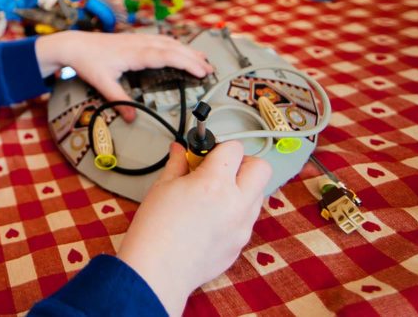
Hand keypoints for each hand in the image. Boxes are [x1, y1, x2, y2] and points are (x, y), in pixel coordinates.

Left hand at [34, 30, 213, 120]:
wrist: (74, 44)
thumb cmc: (88, 62)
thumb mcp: (102, 84)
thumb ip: (119, 101)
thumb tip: (133, 119)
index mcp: (134, 54)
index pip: (166, 56)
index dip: (186, 62)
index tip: (201, 70)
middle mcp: (139, 43)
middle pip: (172, 48)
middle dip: (193, 57)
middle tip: (210, 69)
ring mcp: (138, 39)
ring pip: (168, 41)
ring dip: (186, 50)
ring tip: (203, 59)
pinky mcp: (135, 39)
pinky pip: (161, 39)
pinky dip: (175, 45)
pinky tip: (181, 49)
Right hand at [117, 142, 270, 315]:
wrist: (158, 271)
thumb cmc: (155, 230)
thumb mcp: (162, 187)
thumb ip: (177, 164)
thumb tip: (180, 151)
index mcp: (214, 183)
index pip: (234, 148)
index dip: (219, 147)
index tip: (206, 154)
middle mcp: (236, 203)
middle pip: (261, 168)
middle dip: (243, 163)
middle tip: (221, 169)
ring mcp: (242, 226)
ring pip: (258, 195)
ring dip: (242, 188)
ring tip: (214, 195)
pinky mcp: (240, 244)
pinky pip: (248, 219)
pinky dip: (236, 212)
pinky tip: (212, 218)